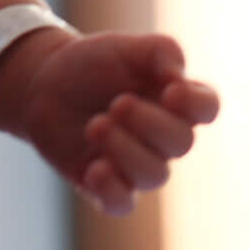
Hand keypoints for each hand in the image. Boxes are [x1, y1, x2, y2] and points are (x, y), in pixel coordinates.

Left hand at [0, 27, 219, 215]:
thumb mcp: (123, 45)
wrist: (43, 83)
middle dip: (149, 122)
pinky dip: (112, 189)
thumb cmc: (91, 64)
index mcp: (172, 99)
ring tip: (95, 126)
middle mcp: (161, 137)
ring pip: (155, 175)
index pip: (206, 106)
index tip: (171, 91)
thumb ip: (160, 51)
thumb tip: (179, 77)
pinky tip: (94, 168)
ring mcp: (136, 164)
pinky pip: (122, 204)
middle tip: (117, 104)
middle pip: (182, 142)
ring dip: (125, 150)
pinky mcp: (106, 185)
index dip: (196, 103)